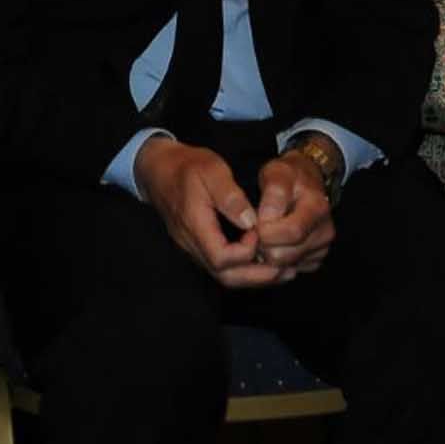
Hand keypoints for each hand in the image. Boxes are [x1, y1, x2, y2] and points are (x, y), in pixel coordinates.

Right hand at [133, 137, 281, 288]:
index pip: (221, 258)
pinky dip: (245, 270)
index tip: (260, 231)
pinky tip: (264, 262)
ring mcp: (193, 248)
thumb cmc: (187, 166)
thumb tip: (251, 221)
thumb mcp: (211, 170)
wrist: (159, 169)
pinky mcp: (198, 247)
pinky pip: (222, 268)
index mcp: (194, 225)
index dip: (245, 252)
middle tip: (285, 268)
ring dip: (254, 277)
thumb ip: (230, 196)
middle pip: (225, 276)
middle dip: (257, 276)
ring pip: (224, 276)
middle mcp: (192, 244)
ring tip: (283, 271)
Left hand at [253, 153, 334, 278]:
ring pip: (284, 267)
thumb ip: (273, 193)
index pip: (291, 232)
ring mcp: (321, 249)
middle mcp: (325, 232)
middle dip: (263, 245)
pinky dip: (276, 261)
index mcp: (317, 208)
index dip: (265, 231)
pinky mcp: (315, 260)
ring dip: (267, 254)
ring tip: (263, 236)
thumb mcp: (278, 173)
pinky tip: (273, 243)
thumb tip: (266, 220)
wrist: (305, 182)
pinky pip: (289, 271)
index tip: (252, 222)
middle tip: (255, 230)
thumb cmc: (288, 177)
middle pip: (285, 255)